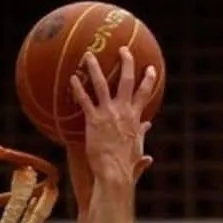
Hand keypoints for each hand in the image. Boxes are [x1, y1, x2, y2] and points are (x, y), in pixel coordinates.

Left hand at [69, 47, 158, 184]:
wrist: (115, 173)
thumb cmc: (126, 166)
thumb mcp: (137, 150)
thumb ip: (142, 135)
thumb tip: (149, 127)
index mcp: (135, 118)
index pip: (145, 94)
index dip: (149, 79)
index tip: (150, 68)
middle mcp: (124, 112)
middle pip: (128, 81)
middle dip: (127, 63)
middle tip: (123, 49)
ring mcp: (108, 114)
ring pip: (102, 85)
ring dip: (95, 68)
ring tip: (89, 55)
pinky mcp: (93, 121)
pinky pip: (84, 100)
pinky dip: (78, 88)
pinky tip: (71, 78)